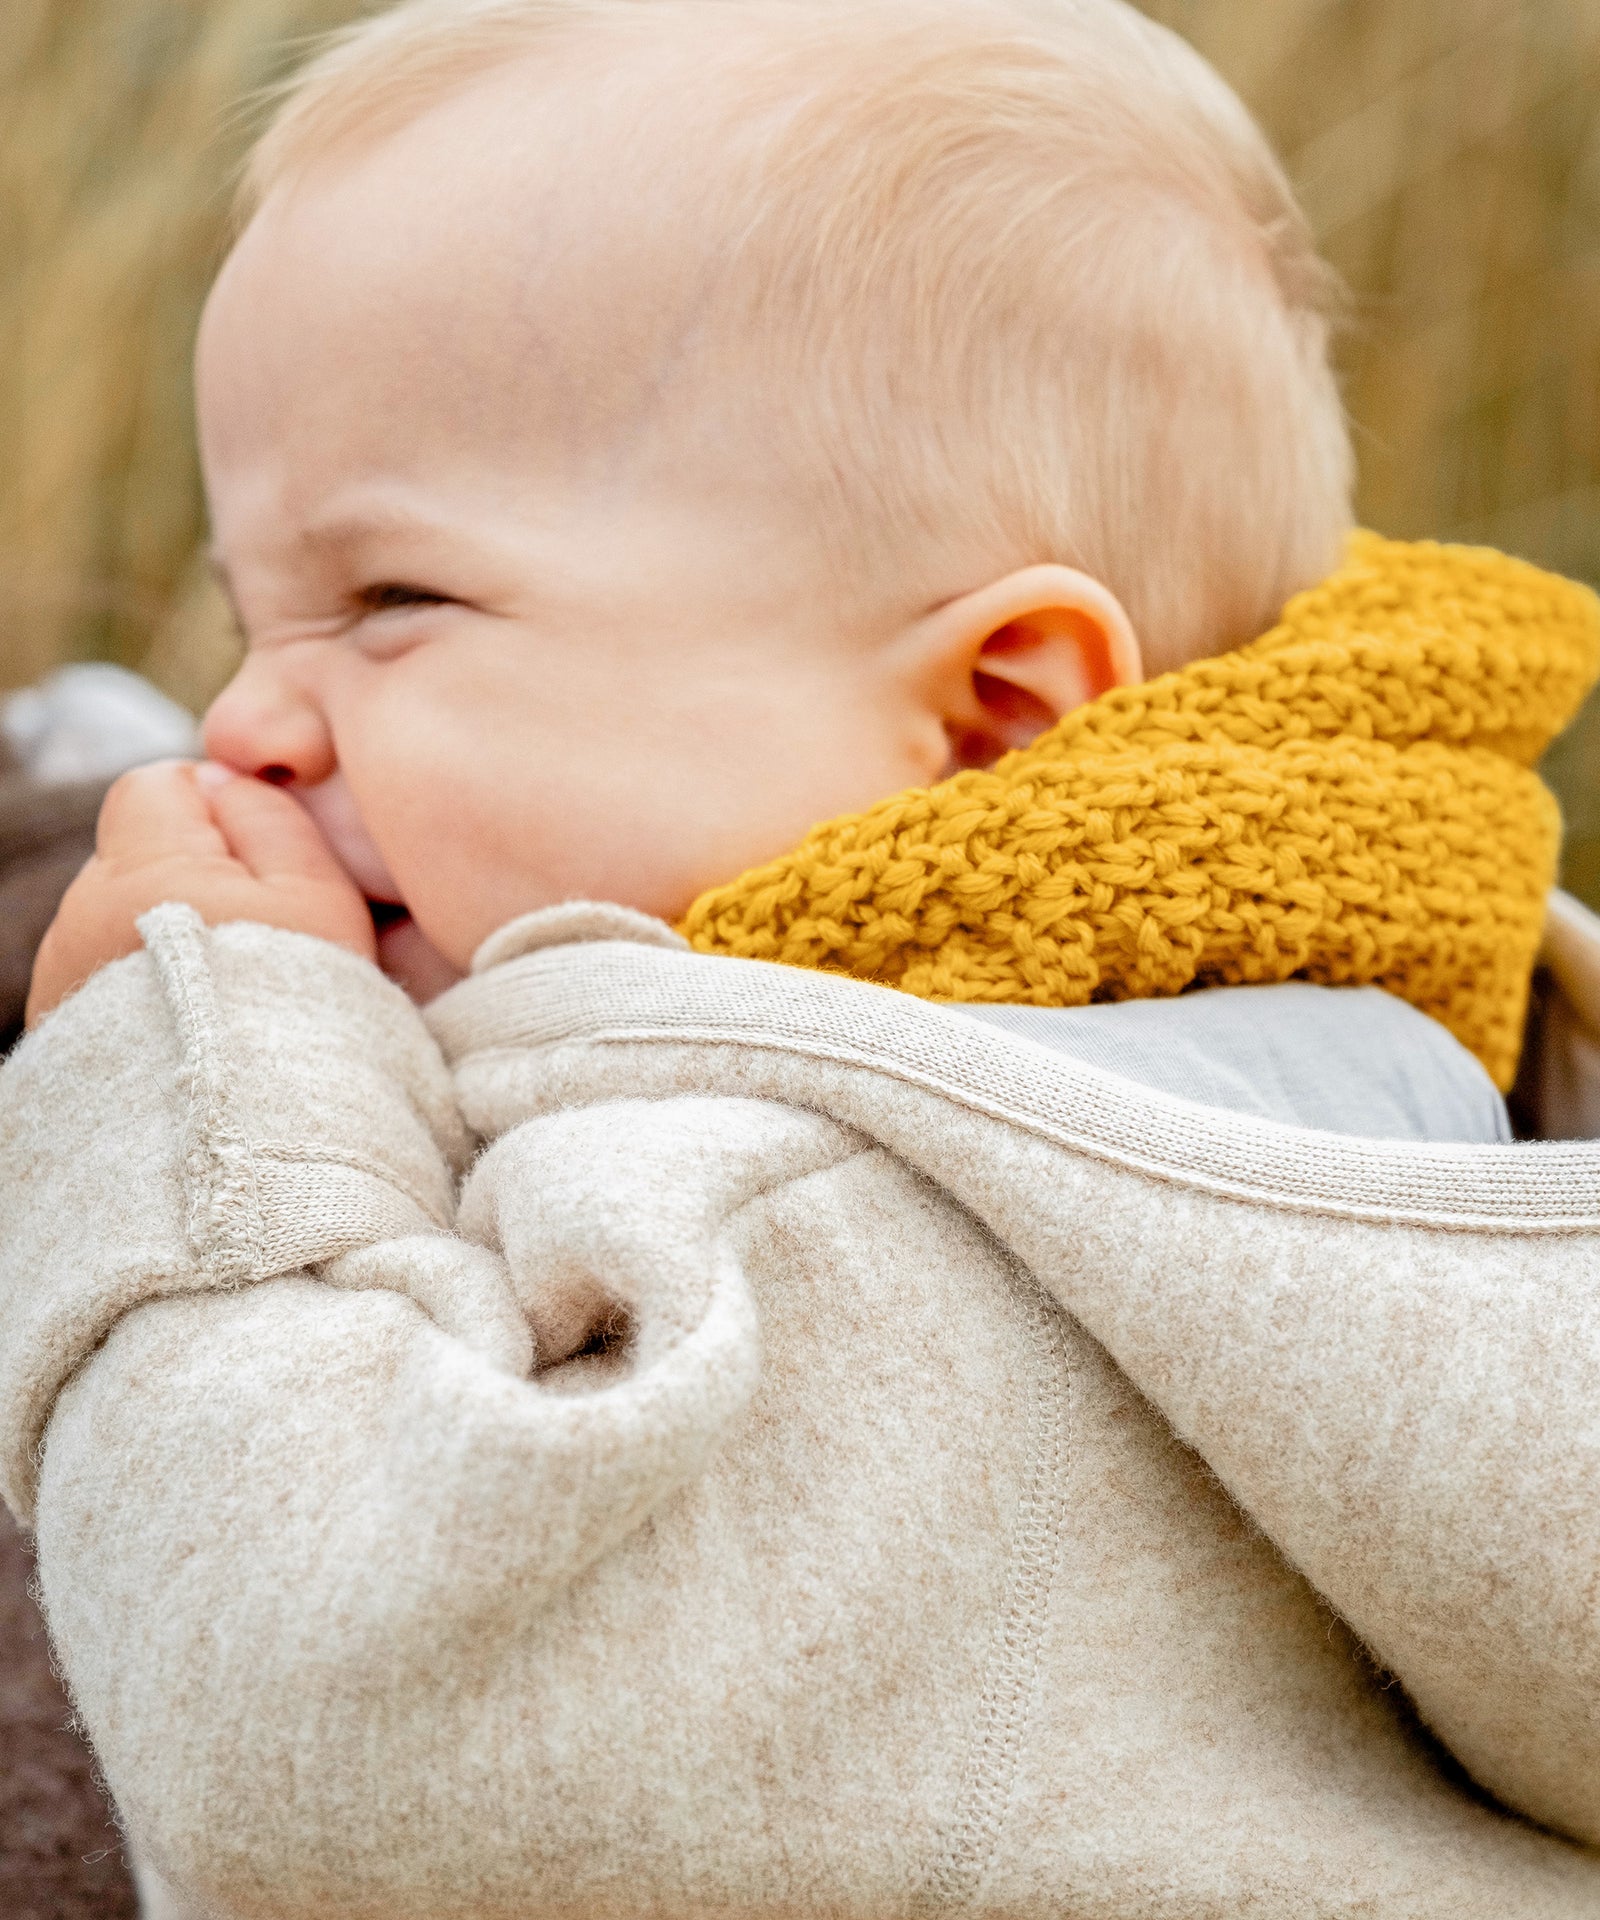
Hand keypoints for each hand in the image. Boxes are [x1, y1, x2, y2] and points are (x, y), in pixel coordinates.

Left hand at [26, 760, 376, 1026]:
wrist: (242, 1156)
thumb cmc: (298, 1018)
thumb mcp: (319, 898)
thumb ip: (270, 819)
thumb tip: (225, 782)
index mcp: (142, 869)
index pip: (156, 785)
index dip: (216, 810)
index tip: (264, 868)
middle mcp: (81, 915)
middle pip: (134, 854)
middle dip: (189, 876)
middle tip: (256, 942)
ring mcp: (63, 977)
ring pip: (119, 919)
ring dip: (166, 938)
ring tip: (229, 1002)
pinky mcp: (60, 1035)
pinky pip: (105, 980)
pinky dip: (144, 994)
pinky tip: (193, 1037)